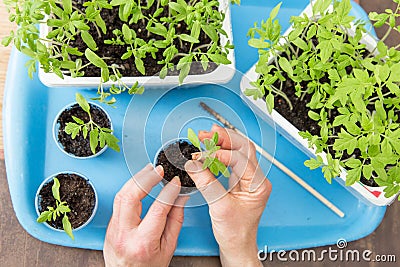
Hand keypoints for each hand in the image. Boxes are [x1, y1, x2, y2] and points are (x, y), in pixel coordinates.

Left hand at [103, 164, 186, 266]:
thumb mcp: (168, 248)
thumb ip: (175, 220)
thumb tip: (180, 198)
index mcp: (143, 242)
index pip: (158, 209)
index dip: (169, 192)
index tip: (175, 182)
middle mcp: (125, 234)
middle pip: (131, 197)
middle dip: (146, 179)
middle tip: (158, 170)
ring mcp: (114, 229)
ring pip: (120, 195)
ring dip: (135, 179)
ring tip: (149, 171)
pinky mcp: (109, 226)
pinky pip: (118, 202)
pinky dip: (130, 189)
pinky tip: (139, 183)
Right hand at [185, 125, 271, 266]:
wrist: (237, 245)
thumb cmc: (235, 232)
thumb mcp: (219, 207)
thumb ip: (206, 183)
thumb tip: (194, 164)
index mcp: (258, 185)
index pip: (241, 159)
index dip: (221, 153)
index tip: (203, 154)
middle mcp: (256, 179)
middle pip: (244, 148)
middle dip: (224, 138)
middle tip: (206, 135)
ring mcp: (248, 179)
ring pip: (239, 151)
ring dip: (223, 142)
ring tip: (207, 137)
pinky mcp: (239, 181)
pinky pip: (232, 160)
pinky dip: (220, 152)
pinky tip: (210, 149)